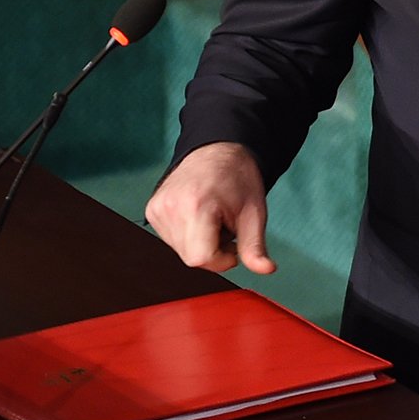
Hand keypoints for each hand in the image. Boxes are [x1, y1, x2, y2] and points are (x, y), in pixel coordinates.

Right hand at [144, 142, 276, 274]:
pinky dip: (188, 235)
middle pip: (191, 258)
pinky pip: (171, 239)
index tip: (234, 245)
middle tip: (225, 227)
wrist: (218, 149)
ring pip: (180, 251)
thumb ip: (255, 246)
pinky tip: (198, 217)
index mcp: (196, 206)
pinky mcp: (152, 210)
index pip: (201, 259)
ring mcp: (157, 208)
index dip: (222, 260)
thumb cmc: (237, 178)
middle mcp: (170, 207)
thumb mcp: (254, 213)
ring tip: (212, 219)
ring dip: (200, 244)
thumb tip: (266, 269)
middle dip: (213, 251)